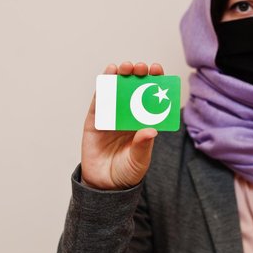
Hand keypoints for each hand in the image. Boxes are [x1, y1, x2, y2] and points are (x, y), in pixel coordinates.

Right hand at [80, 61, 163, 189]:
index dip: (154, 82)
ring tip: (126, 66)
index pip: (151, 97)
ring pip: (117, 91)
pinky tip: (109, 74)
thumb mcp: (139, 160)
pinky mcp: (95, 120)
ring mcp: (111, 116)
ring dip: (121, 76)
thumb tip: (151, 130)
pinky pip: (99, 101)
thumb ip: (143, 145)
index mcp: (143, 122)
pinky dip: (103, 86)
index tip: (157, 70)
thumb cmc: (126, 172)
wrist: (104, 186)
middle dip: (138, 75)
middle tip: (142, 67)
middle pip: (134, 89)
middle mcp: (128, 115)